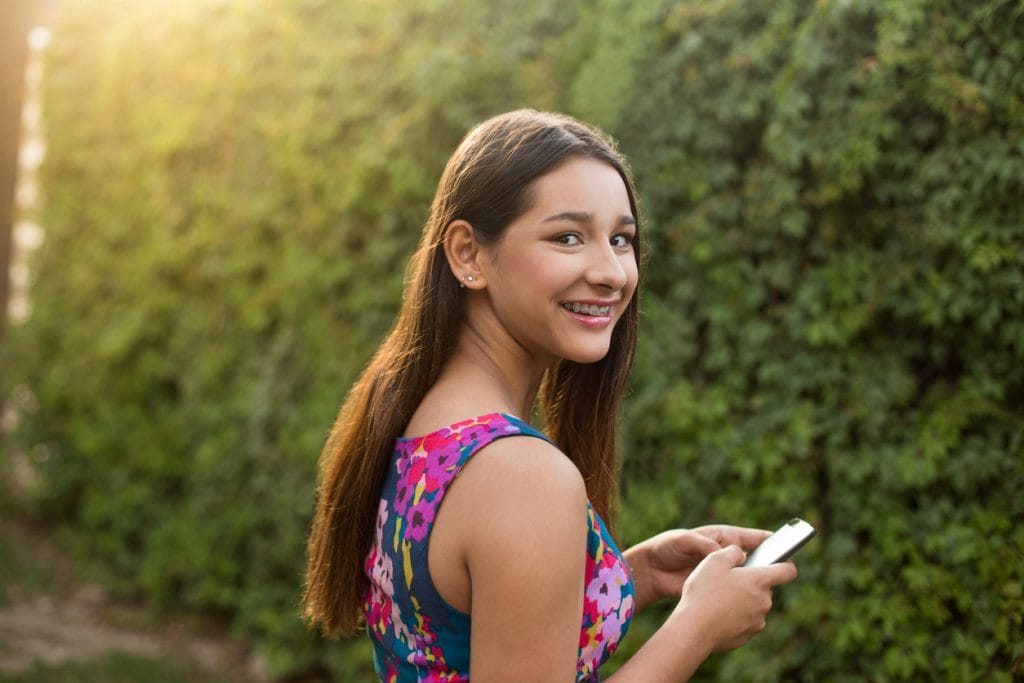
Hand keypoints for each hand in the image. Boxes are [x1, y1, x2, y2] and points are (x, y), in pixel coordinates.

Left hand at [627, 525, 772, 608]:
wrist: (652, 571)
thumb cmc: (667, 547)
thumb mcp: (684, 540)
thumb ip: (704, 545)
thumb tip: (724, 553)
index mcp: (722, 538)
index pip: (750, 538)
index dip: (768, 540)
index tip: (784, 543)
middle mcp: (726, 556)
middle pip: (754, 560)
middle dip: (766, 566)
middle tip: (778, 572)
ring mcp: (723, 574)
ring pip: (746, 579)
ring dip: (754, 584)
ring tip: (764, 590)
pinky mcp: (717, 589)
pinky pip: (734, 593)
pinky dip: (741, 597)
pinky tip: (746, 603)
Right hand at [673, 545, 798, 651]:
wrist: (694, 628)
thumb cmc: (704, 591)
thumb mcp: (714, 560)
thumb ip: (733, 552)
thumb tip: (742, 554)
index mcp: (760, 580)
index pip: (788, 571)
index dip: (786, 563)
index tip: (779, 561)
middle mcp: (764, 601)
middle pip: (766, 588)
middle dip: (752, 582)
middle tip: (729, 580)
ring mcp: (757, 621)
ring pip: (755, 605)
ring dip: (743, 600)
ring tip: (719, 598)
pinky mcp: (747, 635)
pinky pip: (745, 621)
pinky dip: (735, 616)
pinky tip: (717, 614)